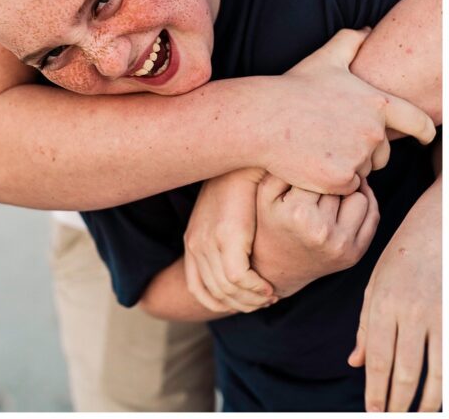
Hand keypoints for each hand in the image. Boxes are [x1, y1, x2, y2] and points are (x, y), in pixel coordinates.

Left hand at [184, 168, 275, 312]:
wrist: (244, 160)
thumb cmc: (241, 188)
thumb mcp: (228, 216)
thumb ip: (230, 240)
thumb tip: (247, 265)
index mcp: (192, 240)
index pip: (197, 289)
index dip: (223, 303)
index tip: (248, 301)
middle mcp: (195, 244)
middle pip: (215, 294)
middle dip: (243, 304)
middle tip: (266, 300)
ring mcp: (208, 241)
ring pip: (228, 290)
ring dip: (252, 299)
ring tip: (271, 295)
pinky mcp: (227, 235)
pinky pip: (239, 277)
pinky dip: (256, 288)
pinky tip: (270, 286)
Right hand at [251, 174, 378, 297]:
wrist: (275, 268)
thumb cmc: (268, 223)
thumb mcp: (264, 194)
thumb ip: (285, 170)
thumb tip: (317, 151)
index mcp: (298, 214)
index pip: (320, 174)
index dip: (313, 168)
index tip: (308, 169)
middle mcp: (323, 231)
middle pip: (342, 185)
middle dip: (331, 179)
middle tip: (320, 180)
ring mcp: (342, 245)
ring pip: (361, 198)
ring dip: (349, 191)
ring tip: (332, 192)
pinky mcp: (355, 254)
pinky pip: (372, 217)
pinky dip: (364, 204)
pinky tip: (348, 200)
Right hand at [264, 29, 434, 194]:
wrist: (261, 119)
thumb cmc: (291, 89)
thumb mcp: (323, 59)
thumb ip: (350, 41)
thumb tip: (366, 30)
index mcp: (376, 104)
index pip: (416, 122)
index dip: (425, 132)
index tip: (426, 138)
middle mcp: (372, 132)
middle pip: (382, 153)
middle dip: (364, 151)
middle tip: (331, 140)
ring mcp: (357, 156)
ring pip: (362, 170)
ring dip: (346, 165)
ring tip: (316, 148)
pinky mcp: (339, 178)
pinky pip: (345, 187)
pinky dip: (331, 181)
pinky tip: (310, 163)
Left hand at [348, 179, 440, 411]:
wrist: (438, 225)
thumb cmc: (403, 255)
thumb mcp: (375, 283)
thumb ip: (364, 325)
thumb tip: (354, 362)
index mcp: (382, 303)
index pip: (375, 356)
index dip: (374, 388)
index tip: (372, 411)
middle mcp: (408, 311)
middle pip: (401, 367)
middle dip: (396, 399)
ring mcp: (437, 314)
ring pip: (432, 369)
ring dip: (425, 399)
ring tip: (418, 415)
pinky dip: (447, 381)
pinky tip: (441, 396)